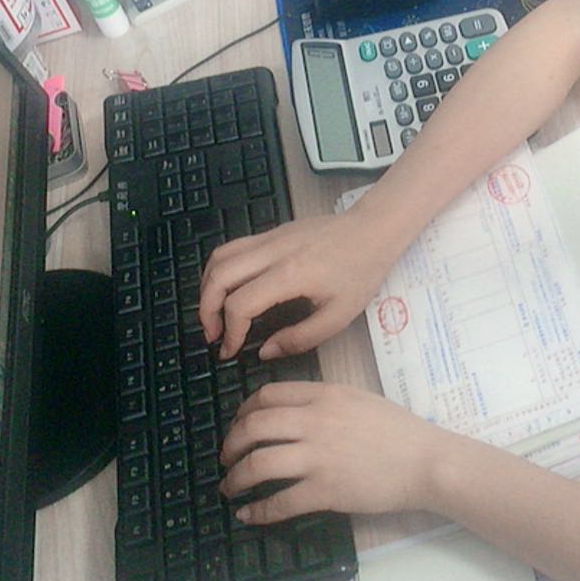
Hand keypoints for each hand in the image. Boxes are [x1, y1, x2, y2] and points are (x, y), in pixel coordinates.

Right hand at [198, 213, 391, 359]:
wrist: (373, 229)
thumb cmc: (361, 272)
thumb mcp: (339, 316)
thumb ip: (300, 338)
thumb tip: (265, 351)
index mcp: (290, 275)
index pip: (240, 304)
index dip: (230, 332)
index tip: (231, 350)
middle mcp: (273, 252)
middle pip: (219, 277)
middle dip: (206, 310)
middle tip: (213, 335)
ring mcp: (269, 237)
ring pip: (219, 257)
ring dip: (207, 287)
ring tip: (214, 313)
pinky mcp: (271, 232)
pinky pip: (233, 248)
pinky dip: (220, 270)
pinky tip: (229, 289)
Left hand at [219, 382, 450, 522]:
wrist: (427, 461)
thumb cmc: (399, 431)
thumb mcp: (358, 399)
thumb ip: (324, 401)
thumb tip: (291, 412)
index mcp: (323, 395)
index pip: (266, 395)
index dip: (243, 411)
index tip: (238, 425)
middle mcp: (315, 421)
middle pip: (253, 427)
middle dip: (231, 444)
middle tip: (226, 458)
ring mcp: (319, 457)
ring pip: (258, 464)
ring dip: (236, 478)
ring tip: (230, 487)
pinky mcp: (326, 490)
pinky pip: (280, 502)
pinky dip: (258, 510)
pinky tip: (249, 515)